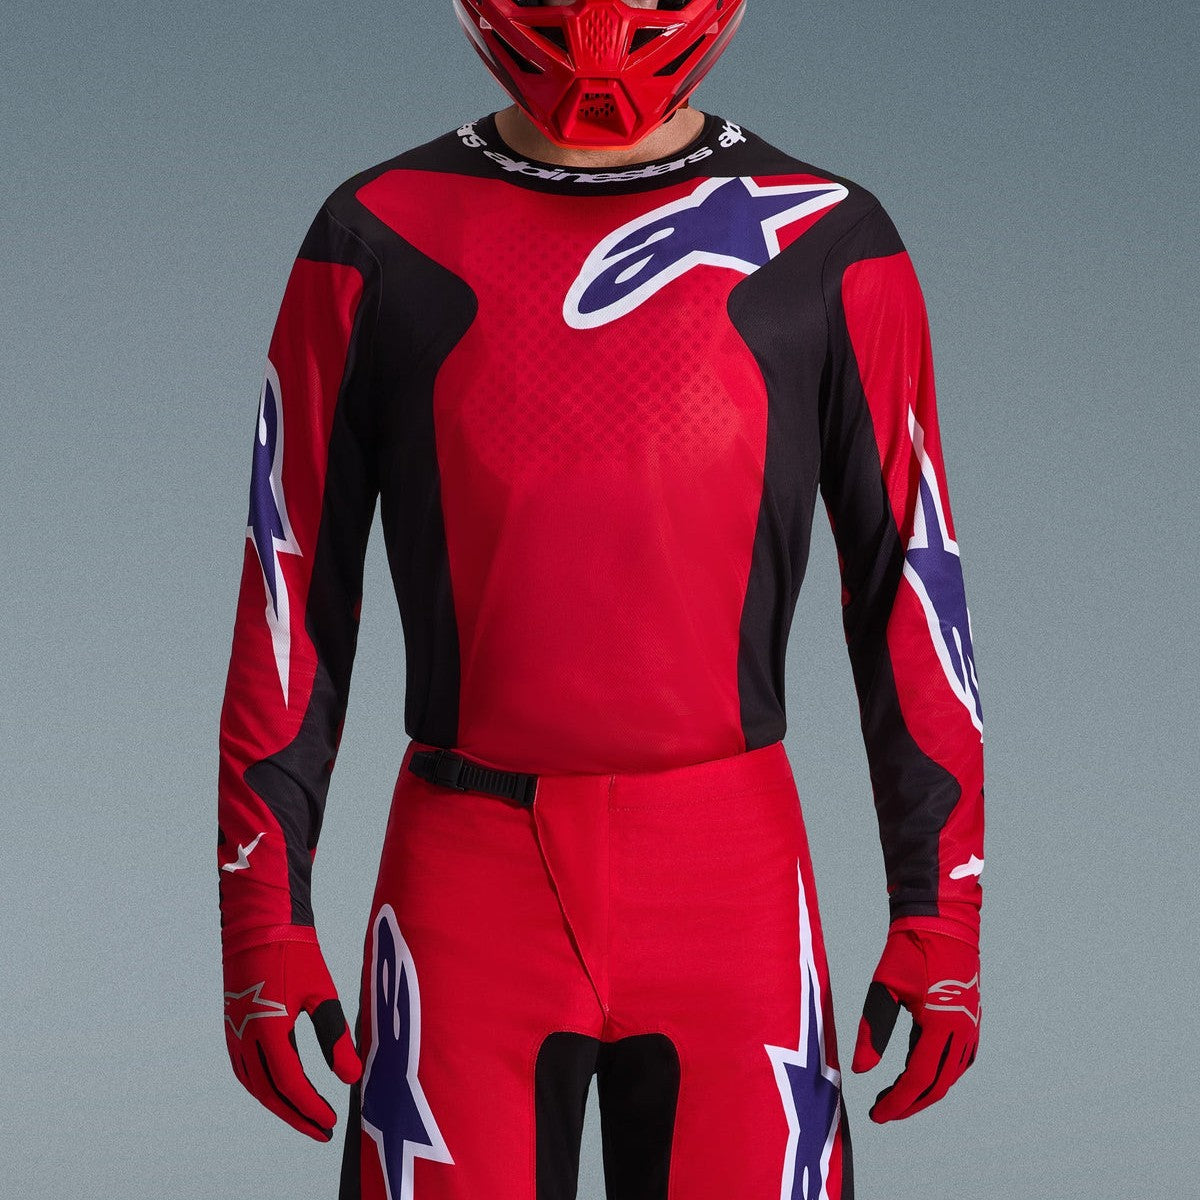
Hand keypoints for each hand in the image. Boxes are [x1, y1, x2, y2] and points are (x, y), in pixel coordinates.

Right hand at [223, 934, 362, 1140]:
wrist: (260, 926)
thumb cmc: (296, 955)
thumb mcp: (321, 993)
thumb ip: (335, 1036)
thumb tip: (351, 1077)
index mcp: (267, 1030)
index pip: (290, 1084)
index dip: (311, 1107)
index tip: (331, 1121)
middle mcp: (245, 1039)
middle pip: (270, 1094)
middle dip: (297, 1116)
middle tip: (321, 1130)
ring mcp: (235, 1036)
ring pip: (255, 1086)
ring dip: (280, 1106)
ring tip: (305, 1117)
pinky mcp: (233, 1030)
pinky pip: (247, 1072)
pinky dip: (265, 1089)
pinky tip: (282, 1093)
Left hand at [851, 924, 979, 1121]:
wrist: (941, 922)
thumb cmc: (909, 950)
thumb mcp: (884, 987)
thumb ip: (873, 1029)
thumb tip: (861, 1070)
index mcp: (941, 1025)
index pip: (919, 1079)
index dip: (898, 1102)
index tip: (876, 1115)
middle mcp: (962, 1032)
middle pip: (937, 1085)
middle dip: (909, 1104)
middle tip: (881, 1111)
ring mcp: (970, 1027)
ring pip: (949, 1076)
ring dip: (923, 1091)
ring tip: (893, 1096)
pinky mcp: (970, 1021)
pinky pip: (957, 1061)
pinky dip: (937, 1074)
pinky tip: (917, 1074)